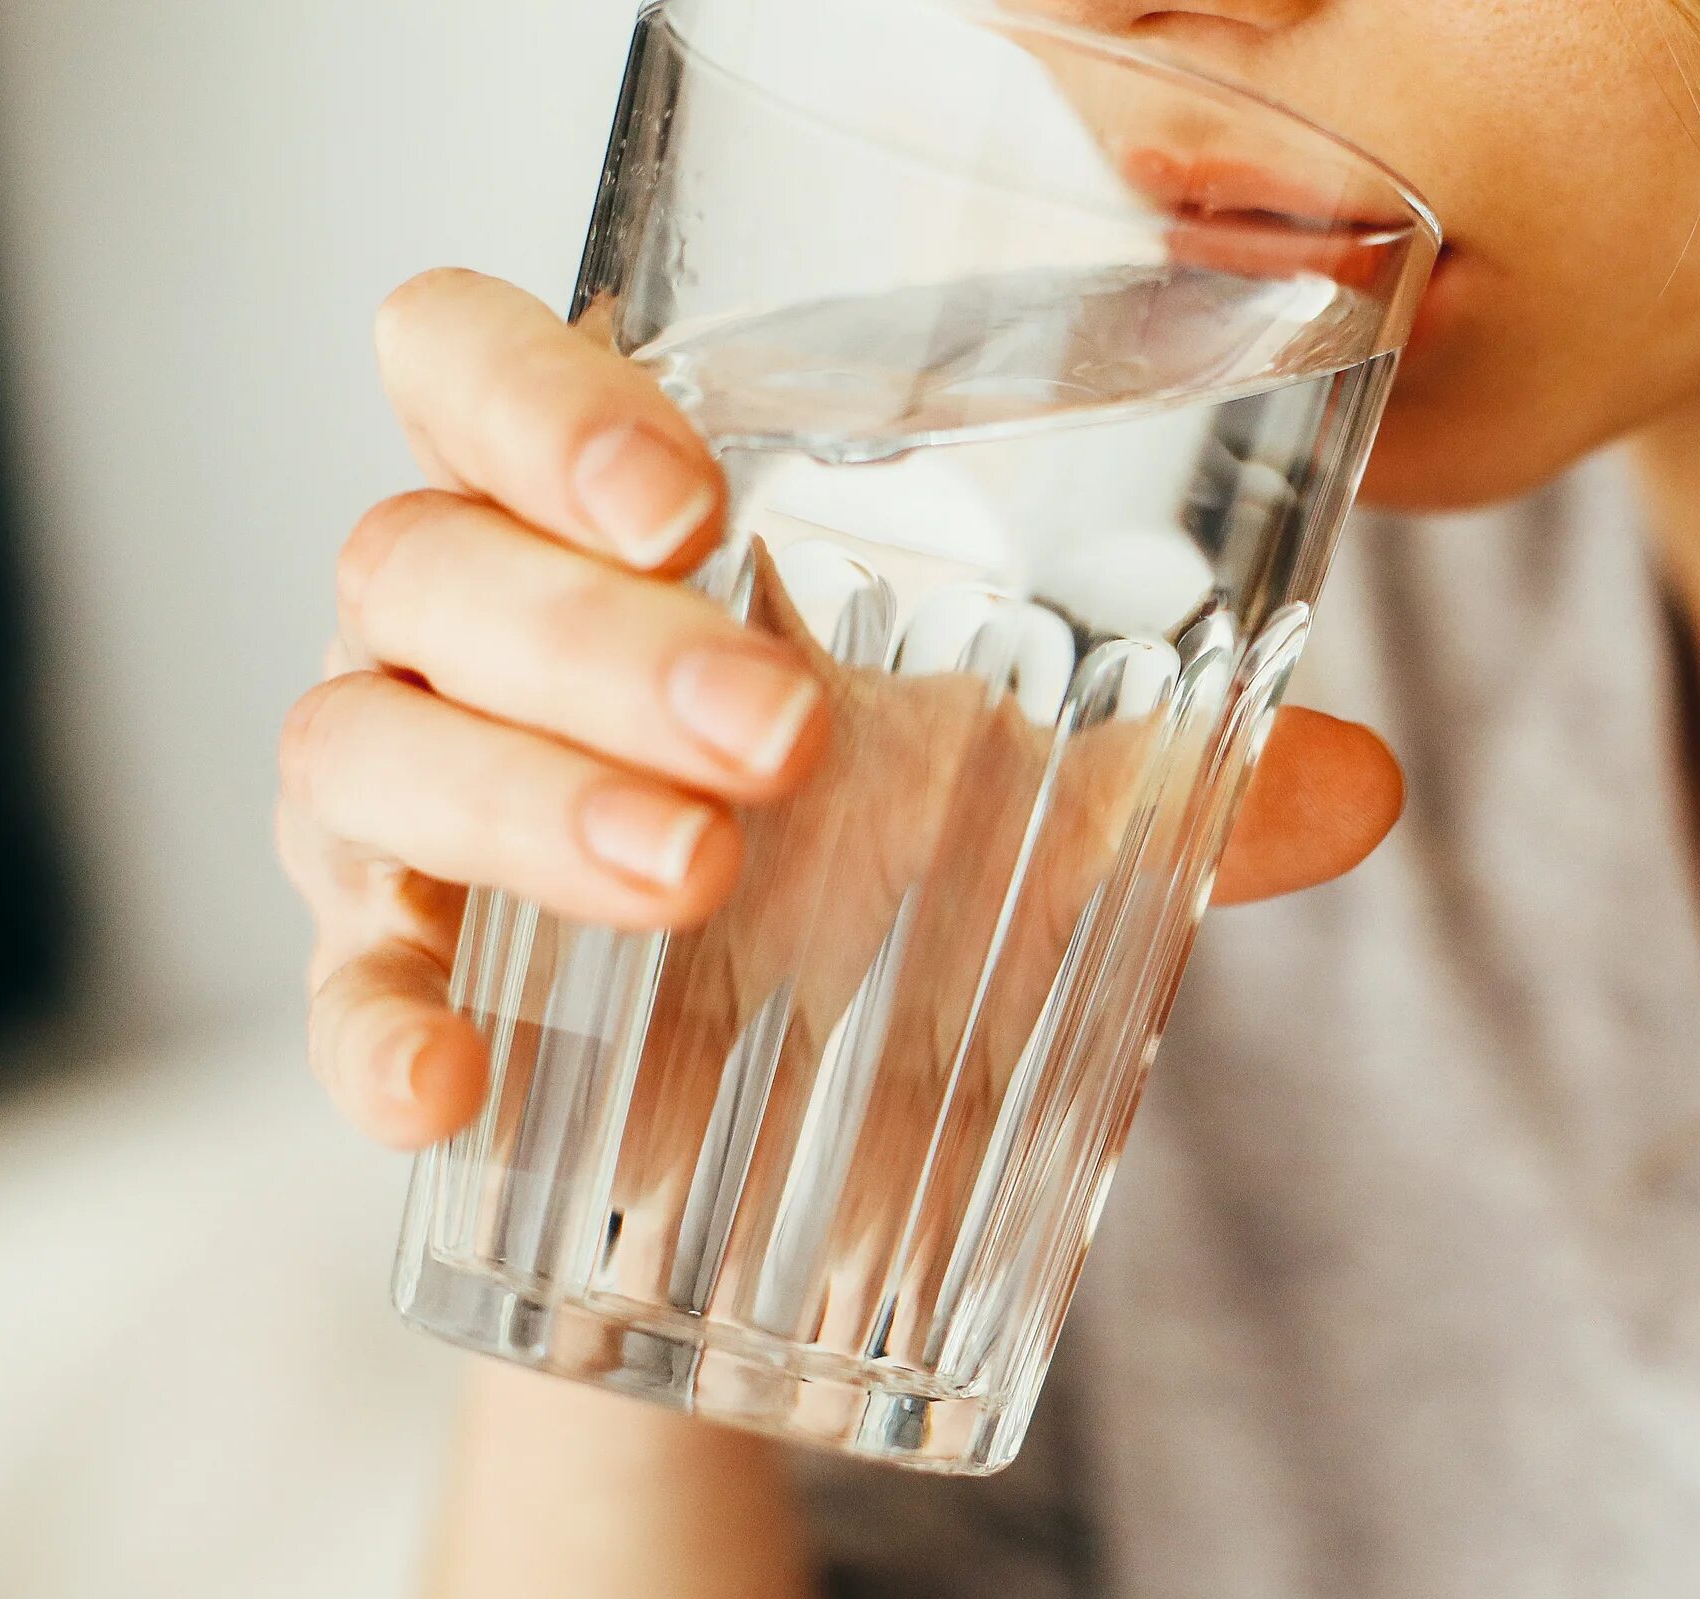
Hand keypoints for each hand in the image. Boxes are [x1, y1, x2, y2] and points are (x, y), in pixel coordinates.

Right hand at [280, 268, 1402, 1151]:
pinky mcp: (391, 975)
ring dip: (524, 802)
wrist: (783, 1128)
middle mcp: (469, 637)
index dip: (539, 398)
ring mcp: (403, 803)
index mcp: (604, 532)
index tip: (693, 499)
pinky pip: (335, 985)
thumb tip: (1364, 784)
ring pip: (360, 739)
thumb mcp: (1032, 819)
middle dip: (596, 636)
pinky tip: (450, 1090)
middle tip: (779, 734)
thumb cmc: (879, 883)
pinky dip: (376, 1027)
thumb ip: (1179, 790)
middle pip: (425, 554)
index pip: (471, 367)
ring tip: (697, 876)